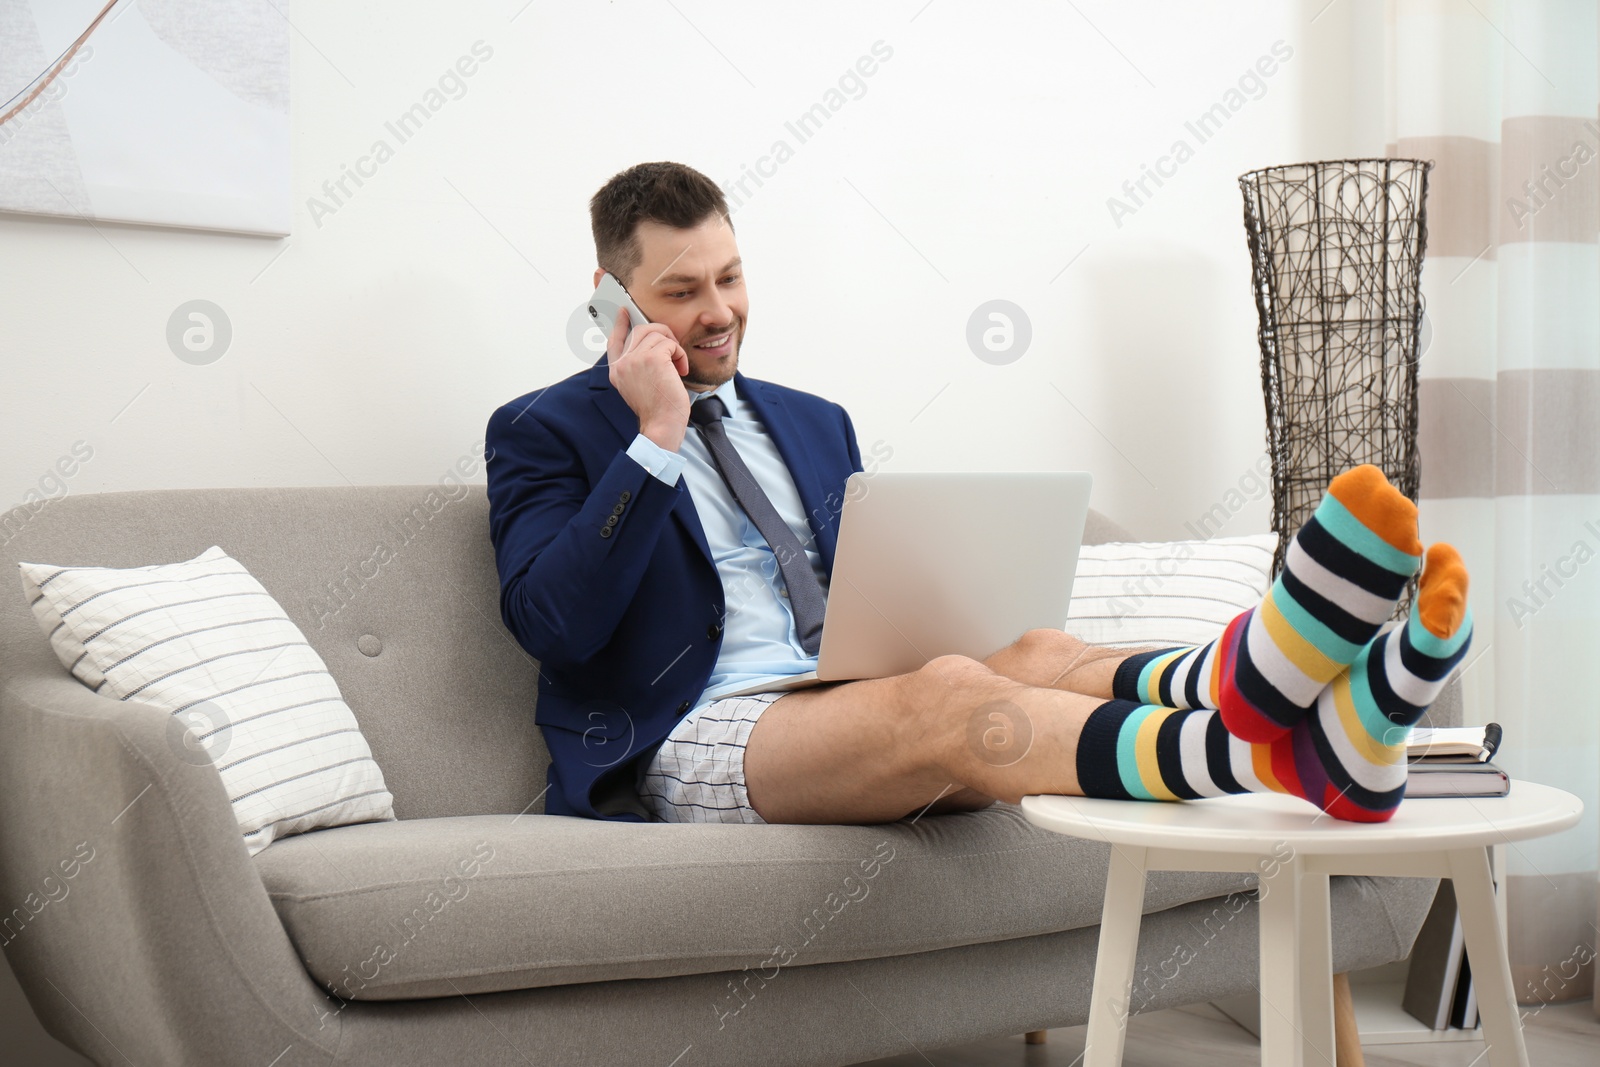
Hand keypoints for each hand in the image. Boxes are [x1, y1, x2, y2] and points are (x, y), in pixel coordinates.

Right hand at [606, 308, 690, 450]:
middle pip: (641, 330)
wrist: (662, 425)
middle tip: (672, 348)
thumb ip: (637, 366)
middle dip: (661, 333)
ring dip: (673, 348)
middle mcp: (622, 363)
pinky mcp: (653, 359)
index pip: (614, 340)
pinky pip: (670, 344)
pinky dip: (680, 355)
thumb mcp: (639, 386)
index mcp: (616, 371)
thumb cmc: (656, 409)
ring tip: (677, 366)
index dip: (620, 324)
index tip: (624, 312)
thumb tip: (650, 344)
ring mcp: (635, 359)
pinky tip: (681, 370)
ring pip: (658, 334)